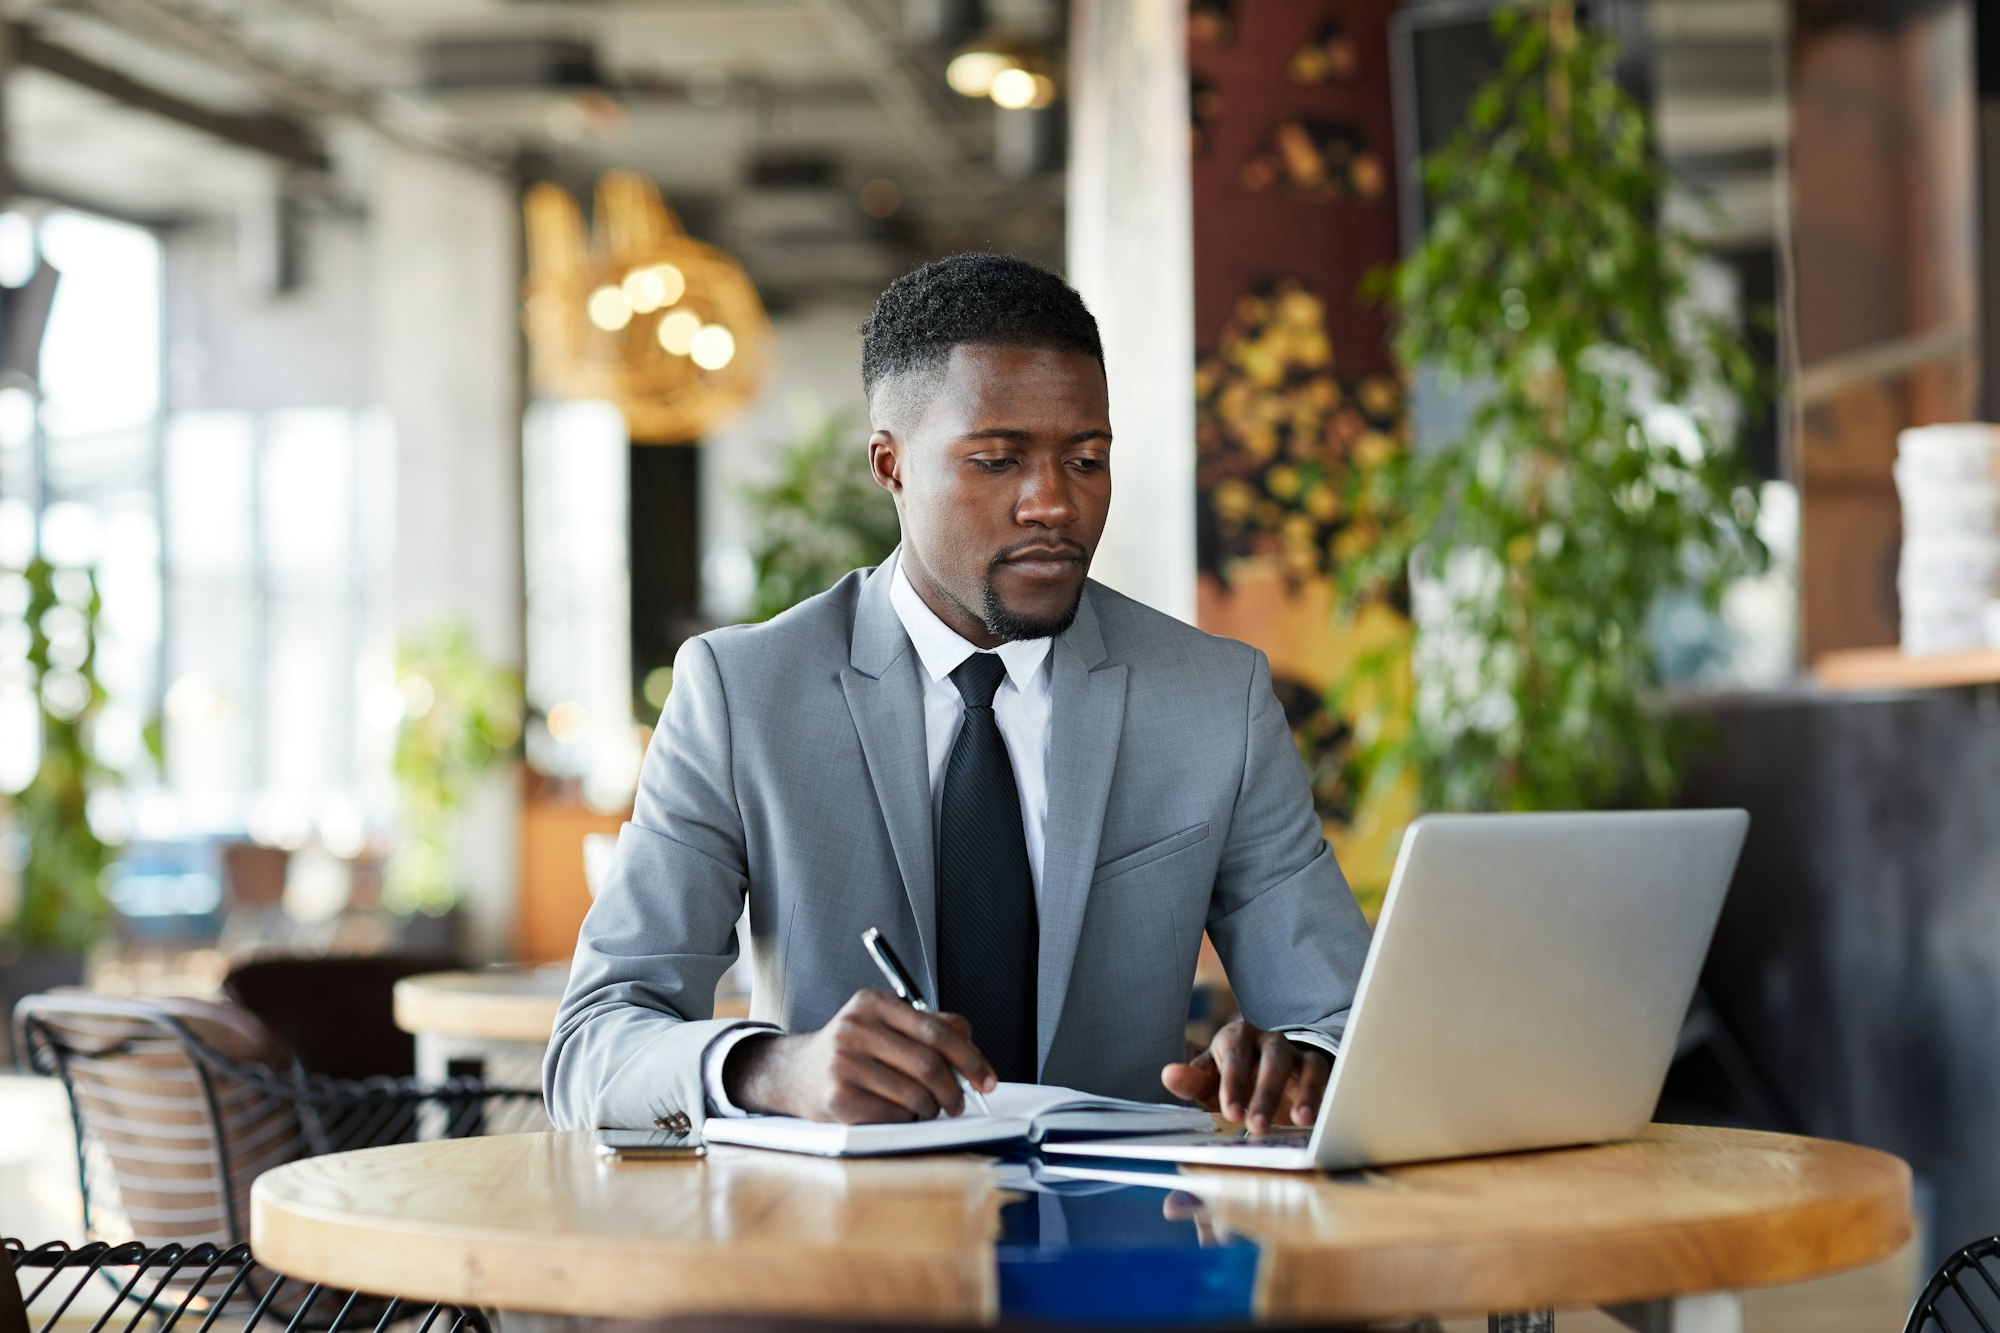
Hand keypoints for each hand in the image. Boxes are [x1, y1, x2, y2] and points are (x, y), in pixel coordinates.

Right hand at [721, 988, 997, 1123]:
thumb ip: (929, 1026)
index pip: (937, 1029)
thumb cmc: (852, 1049)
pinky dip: (908, 1118)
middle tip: (960, 1103)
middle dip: (955, 1090)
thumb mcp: (884, 1024)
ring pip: (915, 1094)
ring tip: (927, 1107)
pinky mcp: (838, 1098)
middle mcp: (855, 1028)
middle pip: (929, 1064)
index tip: (987, 1079)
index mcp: (872, 1003)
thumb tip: (971, 1045)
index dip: (970, 1058)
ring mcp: (843, 1063)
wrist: (794, 1073)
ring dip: (932, 1107)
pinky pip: (895, 1114)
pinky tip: (900, 1112)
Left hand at [1160, 1020, 1330, 1134]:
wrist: (1258, 1078)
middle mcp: (1268, 1041)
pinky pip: (1324, 1076)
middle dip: (1265, 1092)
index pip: (1235, 1057)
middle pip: (1272, 1059)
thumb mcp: (1208, 1084)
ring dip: (1304, 1092)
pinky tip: (1317, 1119)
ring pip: (1304, 1065)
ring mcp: (1295, 1053)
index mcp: (1235, 1038)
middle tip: (1257, 1125)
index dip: (1233, 1084)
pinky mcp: (1316, 1067)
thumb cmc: (1229, 1081)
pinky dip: (1323, 1095)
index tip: (1231, 1112)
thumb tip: (1169, 1075)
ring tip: (1300, 1120)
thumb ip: (1190, 1082)